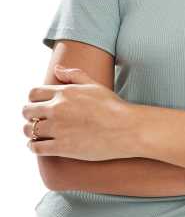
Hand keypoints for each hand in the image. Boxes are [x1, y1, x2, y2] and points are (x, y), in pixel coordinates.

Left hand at [21, 65, 135, 160]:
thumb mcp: (94, 85)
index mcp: (64, 93)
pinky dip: (33, 146)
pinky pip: (35, 147)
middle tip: (36, 119)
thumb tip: (56, 69)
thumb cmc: (113, 107)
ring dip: (30, 131)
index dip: (34, 99)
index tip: (39, 105)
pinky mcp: (61, 147)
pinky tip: (38, 145)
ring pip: (28, 130)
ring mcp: (58, 129)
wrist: (126, 129)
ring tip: (36, 133)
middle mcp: (57, 109)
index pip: (34, 93)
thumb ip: (74, 74)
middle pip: (27, 111)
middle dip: (30, 115)